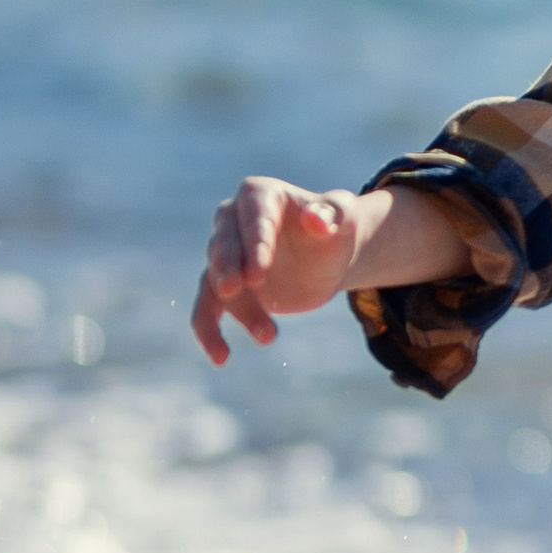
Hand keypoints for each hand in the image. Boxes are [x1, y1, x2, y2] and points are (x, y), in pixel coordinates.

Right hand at [191, 177, 371, 365]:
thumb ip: (332, 214)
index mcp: (260, 195)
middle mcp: (233, 221)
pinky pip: (207, 309)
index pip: (253, 216)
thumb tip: (316, 221)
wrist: (329, 257)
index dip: (254, 242)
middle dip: (229, 268)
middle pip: (223, 245)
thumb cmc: (336, 228)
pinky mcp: (227, 289)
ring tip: (270, 335)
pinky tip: (221, 357)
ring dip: (239, 309)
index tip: (260, 271)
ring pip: (218, 282)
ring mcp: (227, 256)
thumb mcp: (343, 217)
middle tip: (237, 289)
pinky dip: (209, 332)